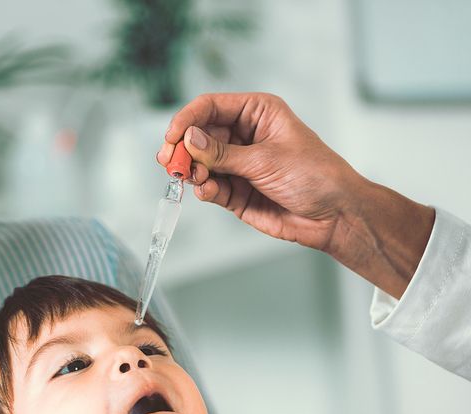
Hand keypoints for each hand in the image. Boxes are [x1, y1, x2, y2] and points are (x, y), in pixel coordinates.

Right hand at [158, 92, 363, 251]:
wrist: (333, 215)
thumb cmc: (314, 175)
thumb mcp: (266, 159)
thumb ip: (223, 153)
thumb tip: (188, 139)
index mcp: (257, 113)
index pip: (210, 107)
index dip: (187, 119)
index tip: (172, 137)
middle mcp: (244, 136)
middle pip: (199, 135)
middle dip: (184, 149)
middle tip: (171, 163)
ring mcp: (238, 164)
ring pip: (200, 163)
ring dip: (192, 171)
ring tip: (195, 178)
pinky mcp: (235, 192)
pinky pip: (209, 187)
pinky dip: (204, 189)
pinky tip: (208, 191)